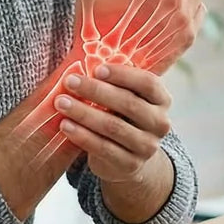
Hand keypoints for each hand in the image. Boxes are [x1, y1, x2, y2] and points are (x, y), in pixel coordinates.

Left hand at [53, 62, 171, 183]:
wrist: (128, 158)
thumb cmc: (121, 116)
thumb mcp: (126, 98)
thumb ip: (114, 83)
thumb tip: (85, 59)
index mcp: (162, 100)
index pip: (147, 83)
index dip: (123, 75)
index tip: (97, 69)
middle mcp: (160, 123)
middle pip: (128, 103)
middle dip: (96, 91)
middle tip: (70, 81)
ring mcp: (147, 146)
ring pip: (113, 127)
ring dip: (84, 113)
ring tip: (61, 103)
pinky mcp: (130, 165)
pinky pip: (103, 148)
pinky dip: (82, 135)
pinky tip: (65, 125)